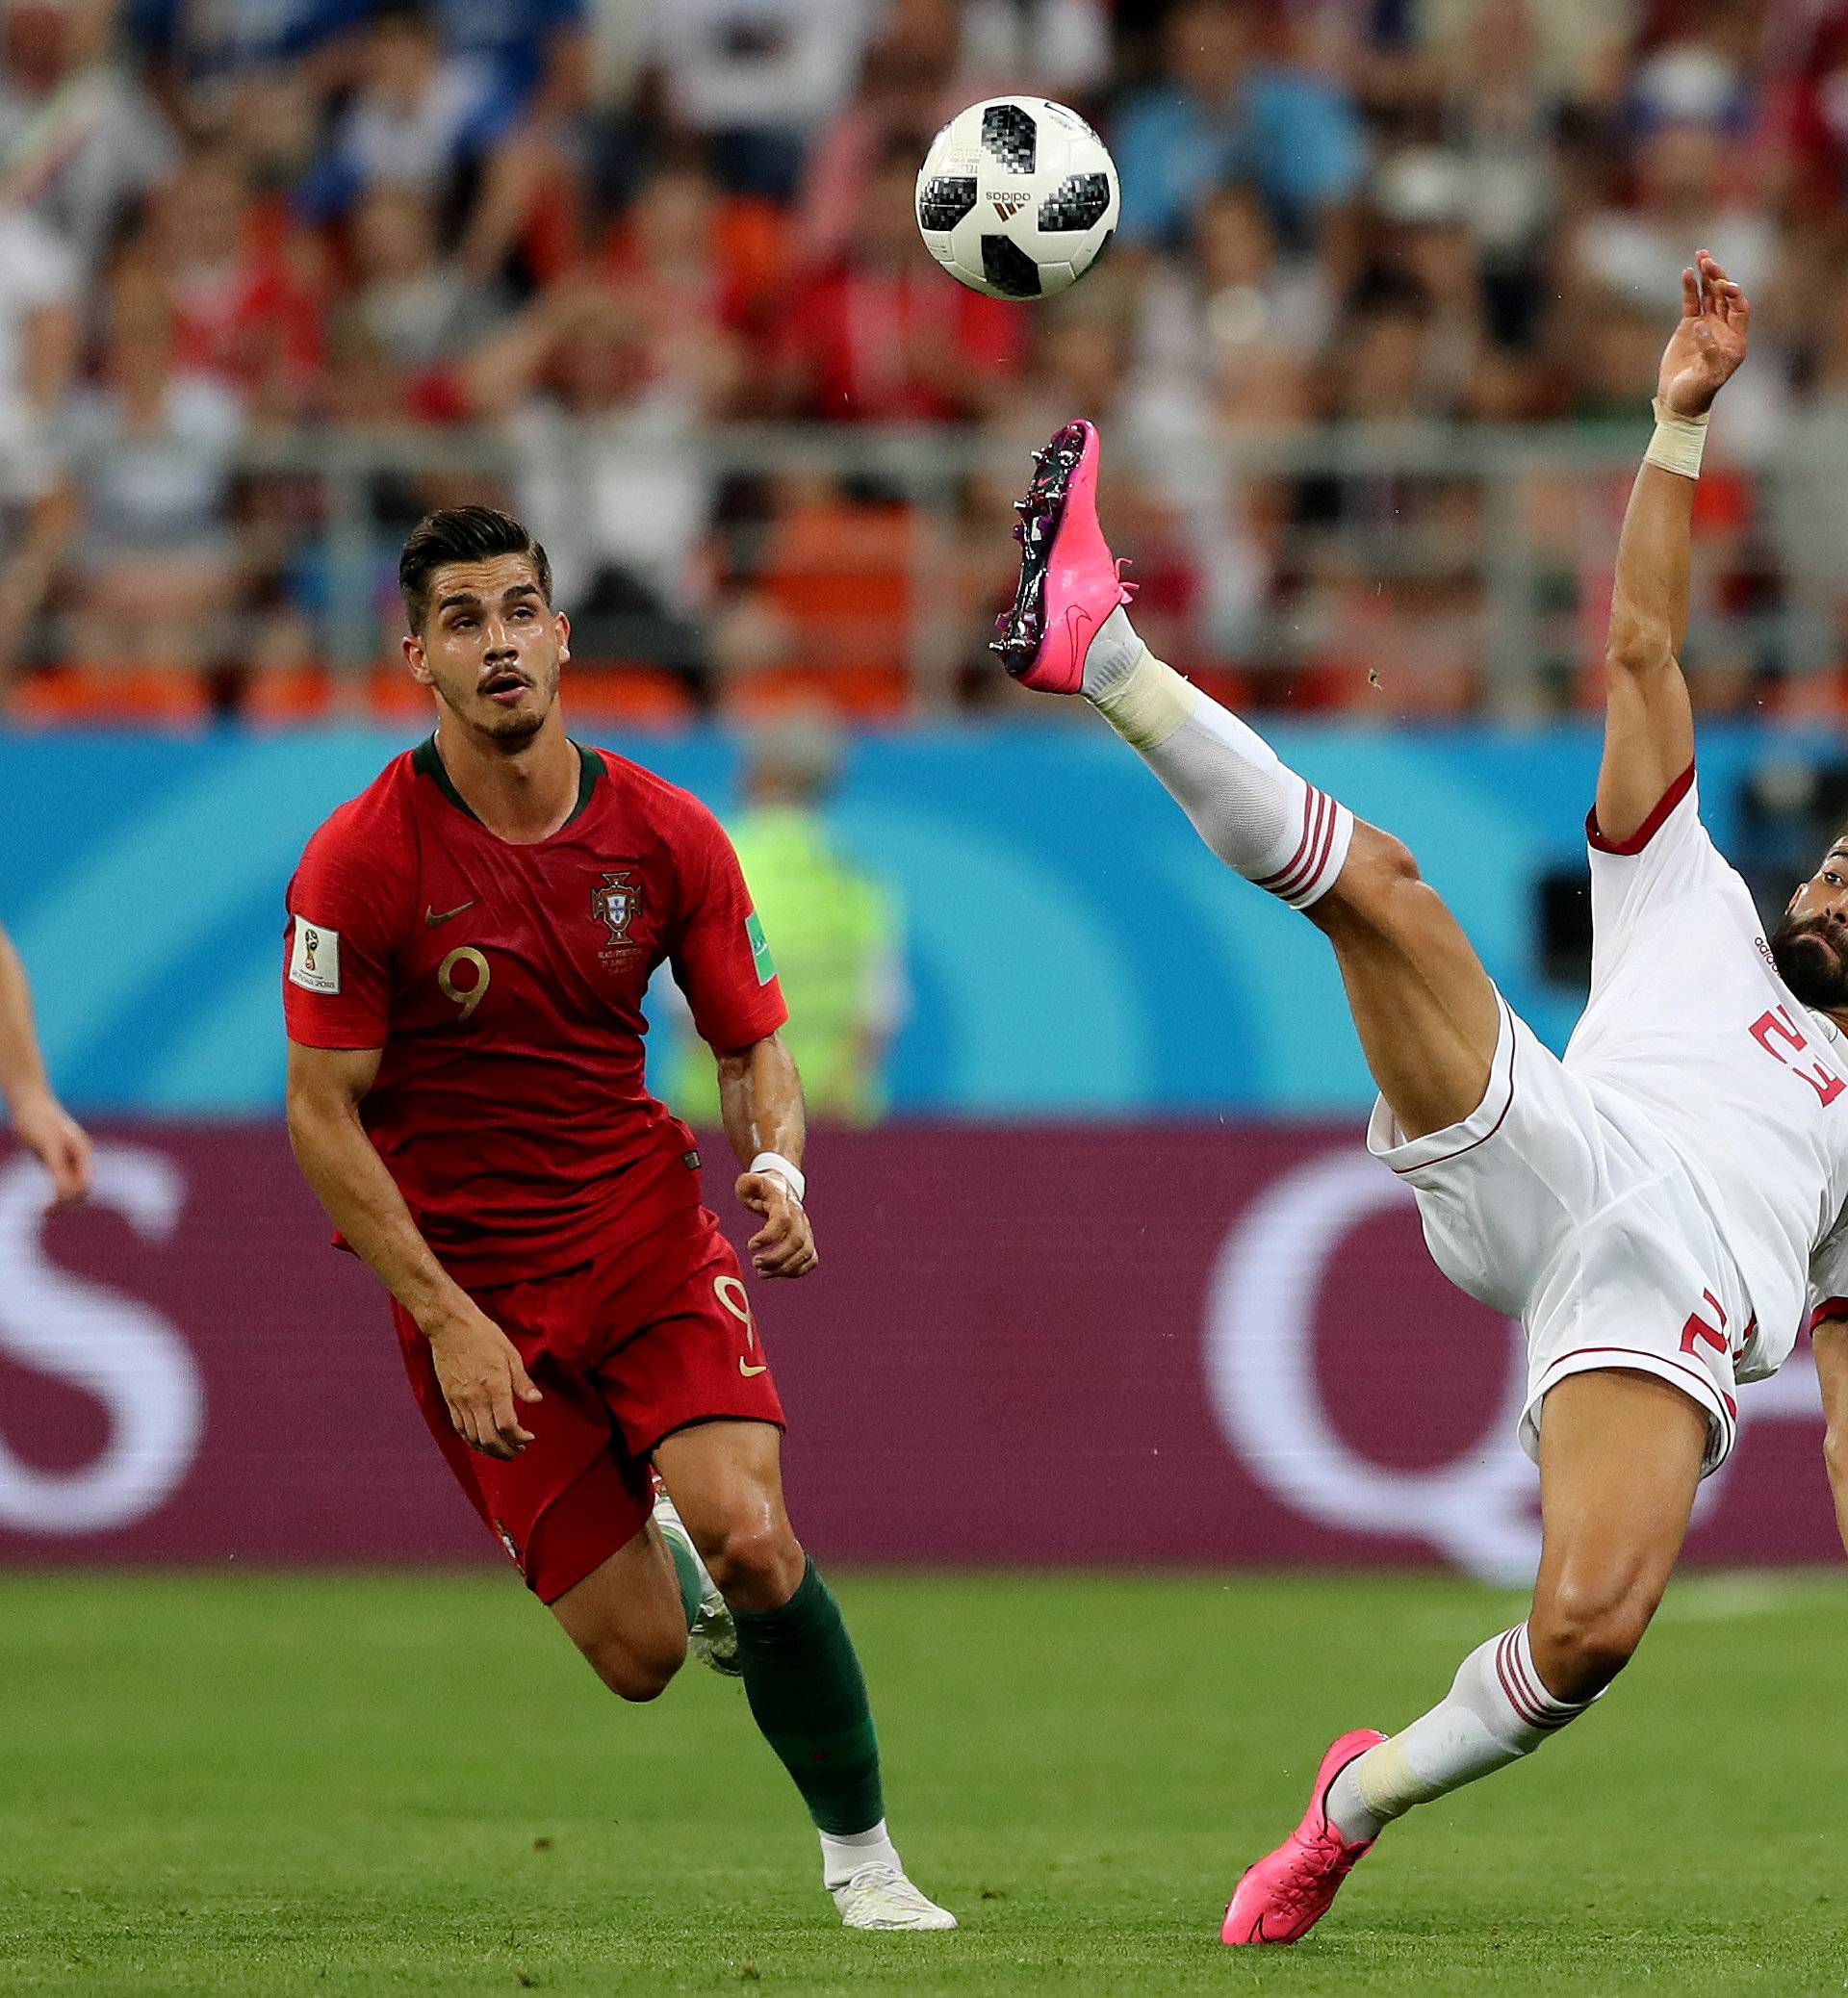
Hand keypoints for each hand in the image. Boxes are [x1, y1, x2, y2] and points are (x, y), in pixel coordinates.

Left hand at [9, 1087, 90, 1204]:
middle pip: (82, 1187)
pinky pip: (60, 1180)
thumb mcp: (48, 1146)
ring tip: (43, 1209)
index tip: (50, 1204)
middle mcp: (79, 1156)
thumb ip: (59, 1169)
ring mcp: (68, 1156)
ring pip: (72, 1185)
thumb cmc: (38, 1120)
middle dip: (68, 1201)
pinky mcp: (55, 1157)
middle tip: (44, 1210)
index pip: (85, 1183)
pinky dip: (54, 1192)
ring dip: (61, 1199)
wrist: (27, 1101)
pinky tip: (41, 1198)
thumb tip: (66, 1193)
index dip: (71, 1197)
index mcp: (83, 1152)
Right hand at [421, 1299, 541, 1458]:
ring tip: (504, 1451)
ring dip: (489, 1450)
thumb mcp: (511, 1355)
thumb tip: (537, 1401)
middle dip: (506, 1451)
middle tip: (519, 1451)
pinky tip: (483, 1441)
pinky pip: (459, 1428)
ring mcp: (459, 1400)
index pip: (507, 1426)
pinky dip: (472, 1440)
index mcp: (495, 1386)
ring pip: (473, 1438)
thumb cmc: (485, 1337)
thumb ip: (522, 1382)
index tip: (529, 1438)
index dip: (519, 1438)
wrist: (451, 1326)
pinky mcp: (449, 1399)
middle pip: (489, 1439)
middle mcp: (475, 1398)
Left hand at [737, 1170, 817, 1278]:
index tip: (751, 1246)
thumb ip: (747, 1184)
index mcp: (783, 1200)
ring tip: (762, 1273)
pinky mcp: (807, 1239)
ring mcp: (806, 1227)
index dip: (768, 1236)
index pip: (783, 1220)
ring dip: (785, 1268)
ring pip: (805, 1253)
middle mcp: (799, 1214)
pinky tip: (776, 1273)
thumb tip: (749, 1194)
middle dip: (776, 1258)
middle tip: (755, 1263)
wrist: (780, 1185)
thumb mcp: (749, 1181)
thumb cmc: (759, 1187)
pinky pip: (810, 1259)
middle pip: (797, 1241)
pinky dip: (796, 1271)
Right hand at [1659, 250, 1748, 417]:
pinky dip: (1690, 288)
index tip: (1723, 285)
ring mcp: (1706, 325)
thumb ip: (1709, 351)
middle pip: (1725, 294)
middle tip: (1708, 261)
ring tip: (1701, 256)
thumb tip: (1701, 325)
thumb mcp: (1708, 378)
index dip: (1733, 293)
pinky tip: (1687, 273)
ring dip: (1707, 275)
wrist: (1678, 402)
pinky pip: (1692, 303)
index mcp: (1736, 339)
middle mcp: (1724, 328)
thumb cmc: (1697, 394)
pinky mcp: (1688, 327)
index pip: (1739, 307)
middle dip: (1719, 276)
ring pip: (1709, 294)